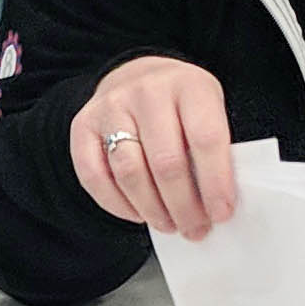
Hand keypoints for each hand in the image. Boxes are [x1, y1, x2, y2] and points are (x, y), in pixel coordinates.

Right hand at [70, 58, 237, 239]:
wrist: (139, 76)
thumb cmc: (181, 105)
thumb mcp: (210, 112)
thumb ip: (216, 151)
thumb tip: (216, 205)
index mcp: (190, 86)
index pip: (206, 139)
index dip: (216, 183)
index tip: (221, 213)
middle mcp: (148, 91)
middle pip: (166, 162)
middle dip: (183, 206)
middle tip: (194, 229)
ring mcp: (111, 107)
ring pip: (129, 172)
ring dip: (151, 209)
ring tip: (168, 224)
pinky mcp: (83, 125)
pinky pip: (94, 176)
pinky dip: (116, 204)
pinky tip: (137, 214)